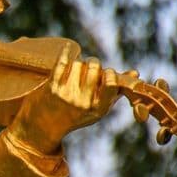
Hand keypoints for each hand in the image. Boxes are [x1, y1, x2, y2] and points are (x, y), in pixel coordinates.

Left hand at [8, 45, 123, 152]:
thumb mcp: (96, 109)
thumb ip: (115, 91)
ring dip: (77, 63)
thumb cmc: (73, 115)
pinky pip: (62, 63)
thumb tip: (135, 73)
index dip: (109, 73)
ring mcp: (67, 95)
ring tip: (74, 72)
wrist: (42, 127)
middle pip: (94, 67)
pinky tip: (67, 48)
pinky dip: (65, 53)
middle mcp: (83, 103)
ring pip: (78, 63)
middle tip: (88, 68)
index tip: (105, 73)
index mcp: (98, 109)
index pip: (112, 83)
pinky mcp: (51, 88)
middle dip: (93, 64)